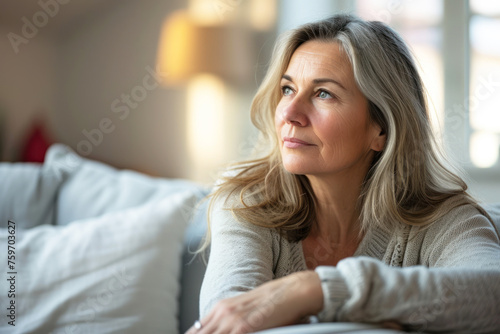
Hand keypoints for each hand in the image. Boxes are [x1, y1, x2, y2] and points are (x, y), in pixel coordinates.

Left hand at [186, 270, 322, 333]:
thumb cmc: (272, 303)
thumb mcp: (244, 311)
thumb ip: (229, 323)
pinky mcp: (244, 326)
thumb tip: (218, 329)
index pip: (196, 330)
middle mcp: (222, 312)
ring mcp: (232, 319)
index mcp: (220, 308)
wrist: (291, 291)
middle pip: (199, 333)